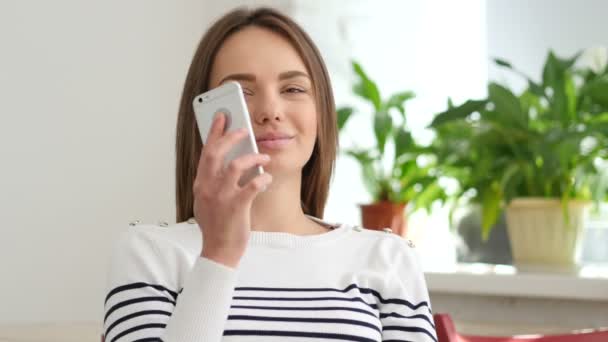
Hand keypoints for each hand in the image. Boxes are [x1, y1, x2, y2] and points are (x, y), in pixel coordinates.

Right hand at [193, 113, 271, 267]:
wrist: (218, 251)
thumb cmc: (216, 226)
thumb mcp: (207, 201)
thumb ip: (214, 182)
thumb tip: (229, 162)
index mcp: (200, 184)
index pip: (206, 152)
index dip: (214, 133)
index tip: (221, 118)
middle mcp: (207, 187)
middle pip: (217, 152)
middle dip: (231, 136)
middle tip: (244, 130)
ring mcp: (221, 197)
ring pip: (236, 165)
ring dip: (252, 157)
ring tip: (263, 157)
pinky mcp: (236, 206)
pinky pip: (252, 184)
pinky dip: (262, 179)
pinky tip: (266, 179)